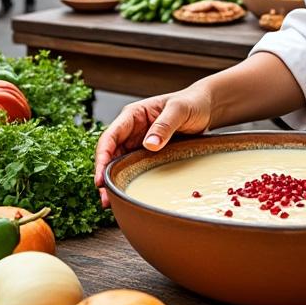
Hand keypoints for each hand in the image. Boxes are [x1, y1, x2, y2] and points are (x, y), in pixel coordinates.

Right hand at [93, 86, 213, 207]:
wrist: (204, 108)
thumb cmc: (191, 103)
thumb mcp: (179, 110)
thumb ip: (164, 125)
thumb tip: (149, 145)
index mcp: (133, 115)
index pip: (110, 136)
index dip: (102, 157)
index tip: (100, 177)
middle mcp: (131, 129)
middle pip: (110, 153)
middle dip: (104, 175)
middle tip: (105, 197)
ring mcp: (138, 142)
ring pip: (118, 163)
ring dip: (114, 180)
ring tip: (110, 201)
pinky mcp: (147, 153)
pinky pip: (132, 167)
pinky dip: (127, 180)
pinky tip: (126, 193)